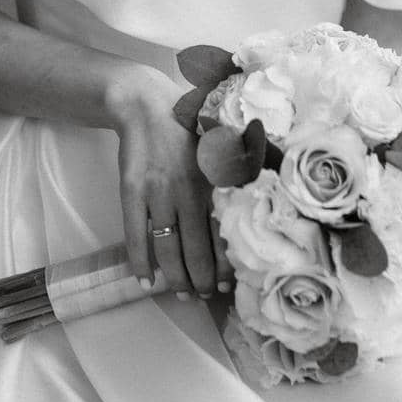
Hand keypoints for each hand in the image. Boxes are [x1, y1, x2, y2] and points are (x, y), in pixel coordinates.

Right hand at [109, 66, 233, 300]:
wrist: (145, 105)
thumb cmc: (189, 126)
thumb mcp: (223, 142)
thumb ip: (243, 168)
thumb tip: (269, 190)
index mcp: (212, 180)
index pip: (221, 234)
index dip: (224, 264)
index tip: (227, 285)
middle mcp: (186, 190)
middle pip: (194, 249)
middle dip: (200, 280)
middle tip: (204, 296)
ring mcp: (156, 192)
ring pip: (166, 248)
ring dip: (175, 277)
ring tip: (182, 293)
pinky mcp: (131, 191)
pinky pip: (135, 234)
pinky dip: (139, 261)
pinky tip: (145, 280)